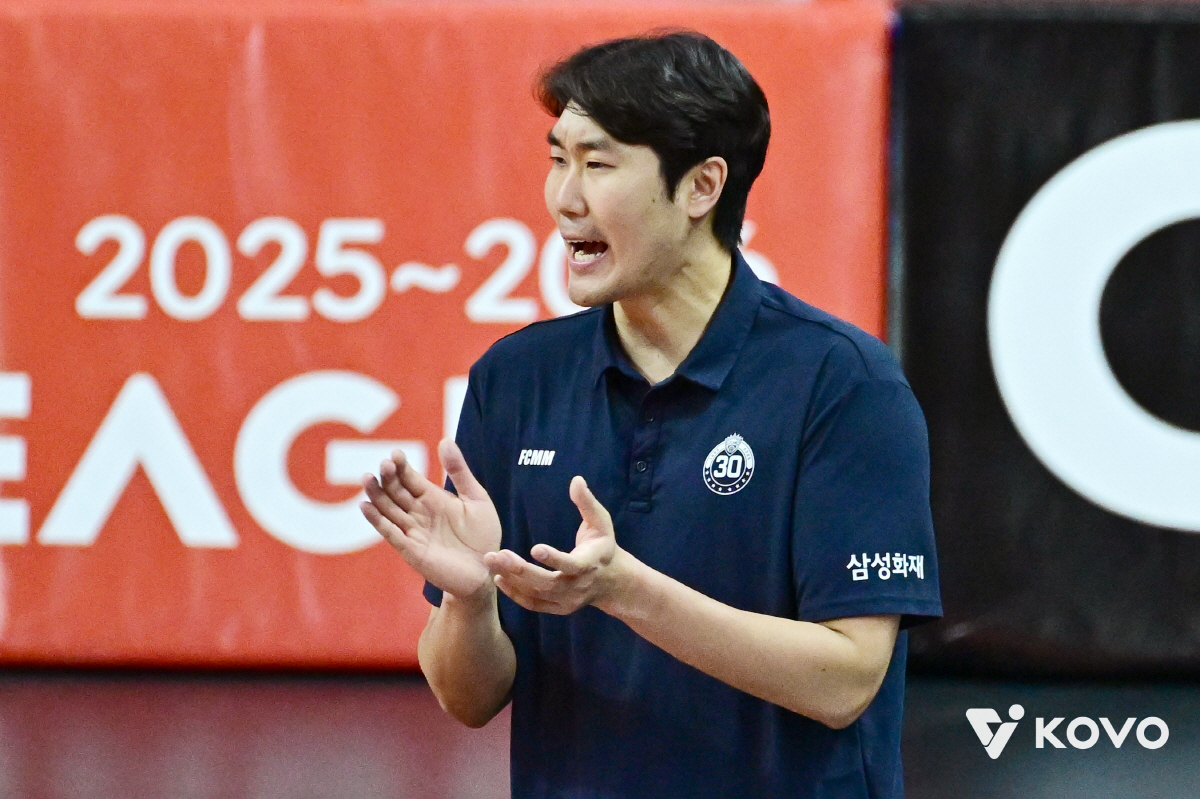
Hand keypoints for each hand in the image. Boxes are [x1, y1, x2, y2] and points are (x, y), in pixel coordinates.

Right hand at [361, 438, 501, 600]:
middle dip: (388, 478)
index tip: (395, 453)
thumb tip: (445, 440)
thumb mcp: (476, 498)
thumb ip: (459, 471)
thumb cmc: (483, 536)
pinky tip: (365, 506)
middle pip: (396, 492)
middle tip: (384, 464)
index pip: (410, 478)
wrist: (487, 570)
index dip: (401, 466)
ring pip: (388, 510)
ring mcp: (413, 531)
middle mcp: (418, 513)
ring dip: (377, 495)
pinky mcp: (411, 550)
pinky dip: (377, 521)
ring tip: (368, 479)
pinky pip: (391, 534)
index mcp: (432, 498)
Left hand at [486, 476, 619, 614]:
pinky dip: (515, 594)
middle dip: (521, 570)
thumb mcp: (601, 522)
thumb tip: (576, 480)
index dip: (554, 558)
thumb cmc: (603, 545)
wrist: (612, 582)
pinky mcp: (558, 608)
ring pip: (537, 594)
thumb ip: (587, 502)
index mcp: (589, 564)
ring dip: (513, 579)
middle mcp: (577, 586)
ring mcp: (567, 600)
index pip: (571, 564)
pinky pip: (533, 604)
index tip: (535, 548)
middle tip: (498, 555)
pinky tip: (499, 578)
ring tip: (493, 562)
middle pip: (547, 583)